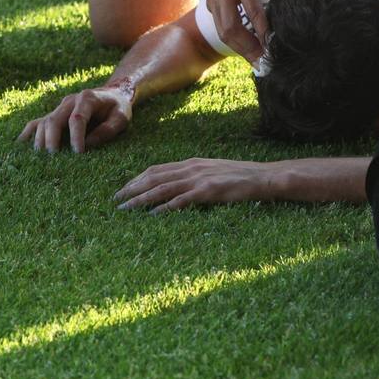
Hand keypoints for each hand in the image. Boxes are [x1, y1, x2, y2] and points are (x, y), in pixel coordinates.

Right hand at [17, 84, 133, 153]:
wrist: (114, 93)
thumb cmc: (118, 107)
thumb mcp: (121, 118)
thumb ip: (107, 130)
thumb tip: (87, 145)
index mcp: (88, 98)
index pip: (77, 118)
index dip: (76, 137)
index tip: (78, 153)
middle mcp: (70, 100)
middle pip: (55, 119)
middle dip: (53, 140)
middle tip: (54, 158)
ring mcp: (60, 106)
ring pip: (44, 121)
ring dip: (41, 139)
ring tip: (42, 157)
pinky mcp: (55, 113)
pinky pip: (38, 121)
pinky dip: (29, 132)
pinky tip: (20, 144)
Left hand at [114, 158, 275, 212]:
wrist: (263, 176)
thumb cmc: (239, 177)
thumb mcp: (212, 172)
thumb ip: (195, 177)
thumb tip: (177, 187)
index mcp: (191, 163)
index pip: (156, 169)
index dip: (137, 179)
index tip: (123, 190)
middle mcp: (192, 168)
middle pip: (154, 177)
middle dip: (132, 188)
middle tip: (116, 201)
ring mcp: (199, 179)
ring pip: (162, 188)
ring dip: (141, 199)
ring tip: (125, 209)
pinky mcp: (208, 191)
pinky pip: (181, 200)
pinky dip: (164, 208)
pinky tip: (152, 215)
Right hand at [204, 0, 318, 61]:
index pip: (250, 7)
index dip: (260, 28)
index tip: (273, 44)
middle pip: (230, 26)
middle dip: (247, 47)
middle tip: (265, 63)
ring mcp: (215, 0)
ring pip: (223, 32)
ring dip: (240, 50)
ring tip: (259, 63)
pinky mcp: (211, 6)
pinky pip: (222, 29)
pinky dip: (235, 43)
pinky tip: (251, 52)